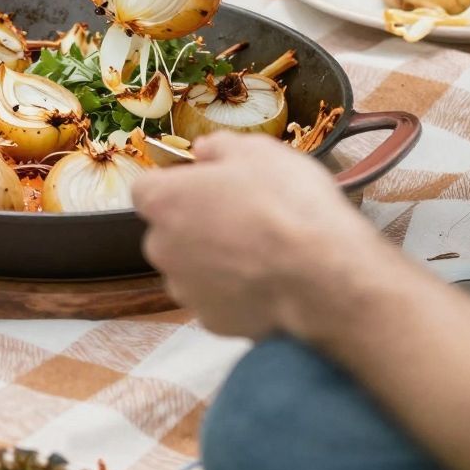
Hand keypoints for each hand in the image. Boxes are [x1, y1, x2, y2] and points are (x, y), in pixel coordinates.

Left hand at [134, 134, 371, 337]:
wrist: (323, 277)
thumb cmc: (287, 204)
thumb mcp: (258, 151)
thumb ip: (219, 147)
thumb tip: (203, 151)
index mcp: (165, 201)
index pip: (146, 189)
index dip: (175, 185)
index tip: (205, 184)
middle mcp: (163, 248)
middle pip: (168, 231)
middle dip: (194, 224)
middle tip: (239, 215)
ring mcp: (186, 290)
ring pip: (191, 268)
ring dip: (213, 260)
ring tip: (259, 251)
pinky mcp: (212, 322)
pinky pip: (216, 299)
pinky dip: (233, 291)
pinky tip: (266, 280)